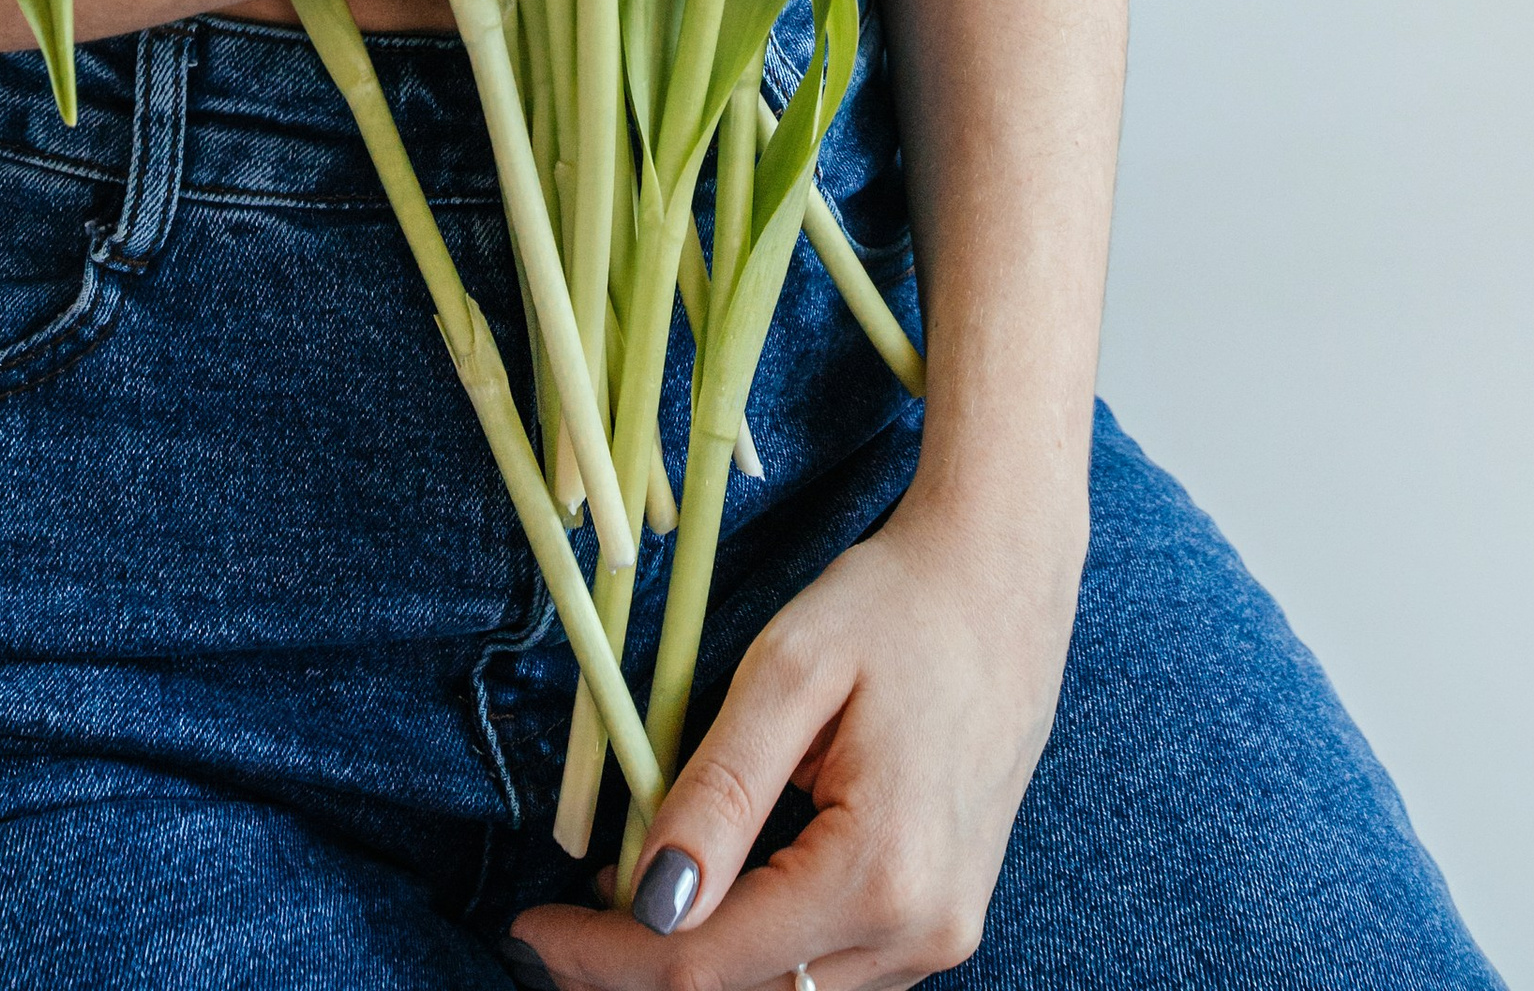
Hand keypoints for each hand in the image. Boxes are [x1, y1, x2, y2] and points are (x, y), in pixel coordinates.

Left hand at [507, 487, 1080, 988]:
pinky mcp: (939, 925)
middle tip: (555, 930)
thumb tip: (648, 900)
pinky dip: (754, 954)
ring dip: (695, 970)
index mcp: (882, 872)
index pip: (708, 962)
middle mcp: (920, 934)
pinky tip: (703, 902)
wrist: (1004, 581)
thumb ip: (719, 790)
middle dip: (636, 976)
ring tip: (615, 911)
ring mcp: (938, 939)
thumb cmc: (897, 605)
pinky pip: (827, 975)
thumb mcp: (791, 671)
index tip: (529, 925)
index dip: (605, 956)